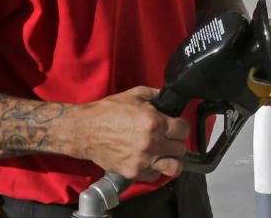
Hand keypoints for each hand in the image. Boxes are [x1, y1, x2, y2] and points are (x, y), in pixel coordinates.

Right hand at [69, 86, 189, 181]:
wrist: (86, 130)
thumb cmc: (107, 112)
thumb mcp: (135, 95)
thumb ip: (156, 96)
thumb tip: (169, 99)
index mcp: (154, 123)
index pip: (184, 129)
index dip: (181, 126)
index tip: (176, 126)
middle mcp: (152, 143)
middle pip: (181, 149)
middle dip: (176, 142)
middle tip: (168, 139)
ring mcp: (143, 160)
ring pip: (174, 168)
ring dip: (171, 160)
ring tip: (164, 153)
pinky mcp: (134, 172)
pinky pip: (154, 176)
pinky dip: (154, 169)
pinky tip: (148, 160)